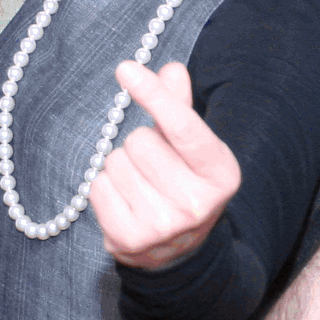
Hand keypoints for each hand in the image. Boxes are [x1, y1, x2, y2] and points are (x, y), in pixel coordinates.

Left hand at [91, 60, 238, 269]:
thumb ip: (180, 107)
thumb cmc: (185, 183)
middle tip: (155, 166)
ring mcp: (162, 226)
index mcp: (221, 173)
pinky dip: (106, 187)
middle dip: (141, 145)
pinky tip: (126, 201)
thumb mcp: (193, 147)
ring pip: (116, 161)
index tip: (126, 69)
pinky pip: (98, 186)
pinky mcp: (128, 239)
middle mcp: (196, 203)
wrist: (180, 251)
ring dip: (123, 166)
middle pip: (140, 140)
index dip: (153, 94)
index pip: (182, 125)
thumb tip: (171, 69)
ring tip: (142, 185)